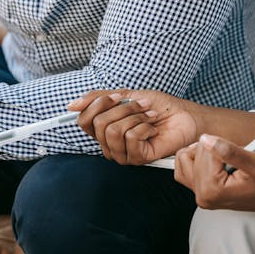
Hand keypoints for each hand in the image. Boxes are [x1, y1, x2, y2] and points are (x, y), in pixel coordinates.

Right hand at [70, 90, 203, 164]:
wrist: (183, 115)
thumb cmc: (157, 106)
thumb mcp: (125, 95)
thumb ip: (98, 99)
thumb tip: (71, 105)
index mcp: (104, 130)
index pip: (84, 121)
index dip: (98, 104)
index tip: (118, 96)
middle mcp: (110, 143)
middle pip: (99, 124)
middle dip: (123, 108)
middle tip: (142, 106)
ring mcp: (122, 153)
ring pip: (113, 131)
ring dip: (135, 117)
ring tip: (149, 118)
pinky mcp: (136, 158)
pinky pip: (130, 138)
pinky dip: (145, 127)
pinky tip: (154, 130)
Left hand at [174, 134, 254, 212]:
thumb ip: (230, 151)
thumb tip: (205, 139)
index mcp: (213, 190)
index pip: (204, 148)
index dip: (224, 144)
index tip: (240, 155)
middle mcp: (202, 197)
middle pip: (194, 153)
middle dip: (214, 150)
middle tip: (236, 160)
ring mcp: (201, 197)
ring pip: (186, 159)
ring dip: (203, 154)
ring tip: (224, 161)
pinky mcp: (201, 194)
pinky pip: (185, 169)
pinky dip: (196, 161)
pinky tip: (214, 163)